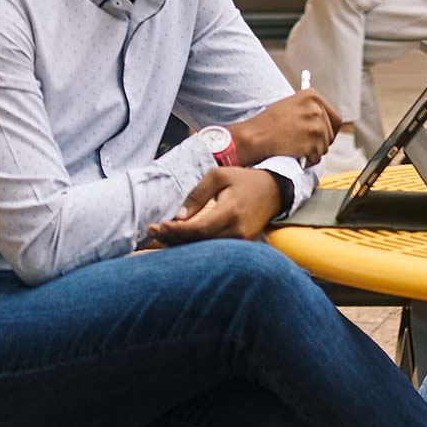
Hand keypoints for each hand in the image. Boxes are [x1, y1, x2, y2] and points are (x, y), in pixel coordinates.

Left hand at [147, 168, 284, 245]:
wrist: (274, 191)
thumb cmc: (244, 180)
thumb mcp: (219, 176)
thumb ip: (197, 194)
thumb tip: (178, 217)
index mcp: (231, 212)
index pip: (198, 229)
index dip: (175, 231)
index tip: (156, 226)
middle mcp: (237, 231)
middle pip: (198, 244)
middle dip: (172, 239)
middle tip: (152, 231)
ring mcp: (241, 241)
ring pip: (204, 250)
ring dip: (181, 245)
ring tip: (162, 235)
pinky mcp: (241, 246)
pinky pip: (213, 250)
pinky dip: (194, 246)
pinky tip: (180, 239)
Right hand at [232, 89, 341, 167]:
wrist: (254, 136)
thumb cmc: (268, 123)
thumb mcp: (290, 105)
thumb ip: (309, 109)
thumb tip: (324, 120)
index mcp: (312, 96)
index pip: (335, 118)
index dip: (328, 130)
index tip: (322, 136)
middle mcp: (317, 109)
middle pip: (331, 134)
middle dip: (320, 142)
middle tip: (304, 145)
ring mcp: (316, 126)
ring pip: (325, 146)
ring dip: (313, 152)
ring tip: (296, 147)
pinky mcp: (313, 142)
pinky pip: (317, 157)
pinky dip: (308, 160)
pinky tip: (295, 154)